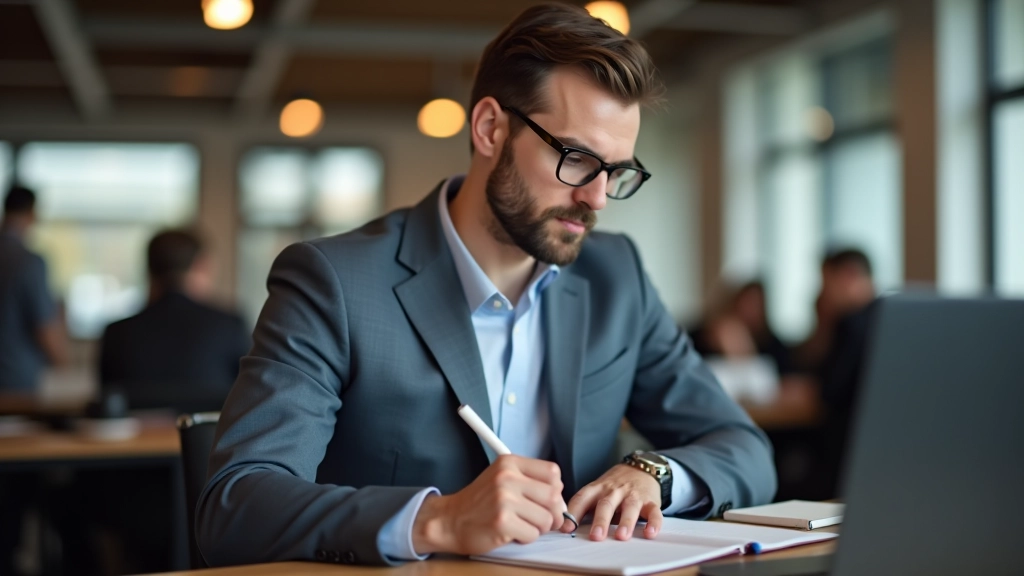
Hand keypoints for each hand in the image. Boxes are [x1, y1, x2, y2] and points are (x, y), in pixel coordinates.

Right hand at [411, 455, 564, 555]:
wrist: (450, 520)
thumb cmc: (480, 502)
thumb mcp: (503, 478)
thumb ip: (531, 483)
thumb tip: (563, 504)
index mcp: (510, 462)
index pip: (553, 472)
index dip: (556, 490)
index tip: (546, 500)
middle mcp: (507, 477)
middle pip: (554, 496)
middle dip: (553, 514)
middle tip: (541, 520)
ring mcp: (504, 499)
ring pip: (546, 518)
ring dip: (538, 528)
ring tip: (522, 525)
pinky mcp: (502, 522)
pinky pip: (533, 534)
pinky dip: (526, 538)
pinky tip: (512, 533)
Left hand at [561, 463, 662, 541]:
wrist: (641, 468)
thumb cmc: (614, 485)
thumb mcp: (597, 490)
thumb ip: (584, 506)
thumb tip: (564, 527)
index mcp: (597, 488)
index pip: (582, 498)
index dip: (573, 512)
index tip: (565, 527)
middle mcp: (614, 491)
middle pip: (606, 504)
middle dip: (600, 521)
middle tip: (595, 536)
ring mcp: (633, 495)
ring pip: (629, 507)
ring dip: (625, 522)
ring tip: (621, 536)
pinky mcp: (650, 501)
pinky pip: (654, 512)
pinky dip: (654, 523)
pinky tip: (650, 533)